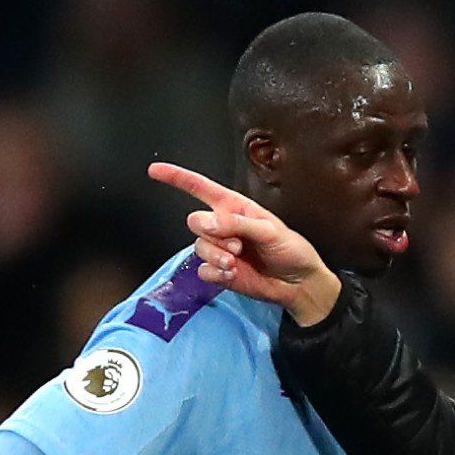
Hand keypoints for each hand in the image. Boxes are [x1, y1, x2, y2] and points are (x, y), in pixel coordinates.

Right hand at [146, 162, 342, 324]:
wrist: (299, 284)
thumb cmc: (291, 250)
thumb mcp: (270, 230)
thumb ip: (237, 223)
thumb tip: (206, 223)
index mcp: (235, 208)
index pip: (201, 188)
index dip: (177, 178)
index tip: (155, 170)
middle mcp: (224, 227)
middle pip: (196, 222)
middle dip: (213, 233)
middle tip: (237, 244)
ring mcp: (221, 250)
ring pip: (199, 247)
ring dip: (216, 255)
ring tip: (236, 261)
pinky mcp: (220, 272)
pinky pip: (203, 270)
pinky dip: (216, 273)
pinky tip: (233, 274)